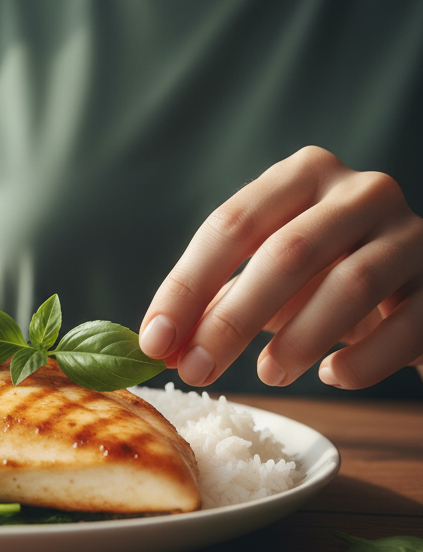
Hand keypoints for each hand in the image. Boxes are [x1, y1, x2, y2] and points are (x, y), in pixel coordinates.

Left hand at [138, 147, 422, 389]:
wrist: (420, 288)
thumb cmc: (325, 279)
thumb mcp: (267, 278)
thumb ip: (215, 302)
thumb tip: (161, 344)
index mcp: (302, 175)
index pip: (231, 225)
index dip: (187, 287)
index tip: (155, 341)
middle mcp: (360, 191)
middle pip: (286, 253)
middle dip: (232, 320)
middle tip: (198, 370)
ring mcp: (411, 233)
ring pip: (349, 286)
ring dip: (298, 341)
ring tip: (269, 374)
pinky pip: (404, 327)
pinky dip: (361, 363)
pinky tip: (334, 376)